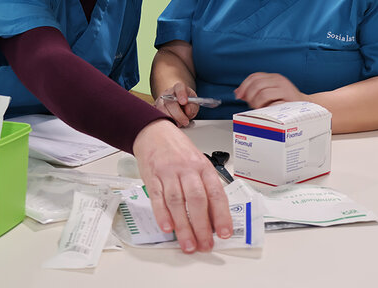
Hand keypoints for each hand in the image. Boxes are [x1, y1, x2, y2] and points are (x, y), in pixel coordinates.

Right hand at [132, 119, 232, 253]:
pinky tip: (167, 228)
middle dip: (202, 226)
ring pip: (177, 202)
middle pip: (196, 200)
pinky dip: (162, 214)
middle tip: (205, 245)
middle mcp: (187, 169)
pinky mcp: (152, 177)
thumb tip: (214, 218)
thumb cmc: (178, 151)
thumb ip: (205, 187)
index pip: (215, 193)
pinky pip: (157, 197)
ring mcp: (168, 173)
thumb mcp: (198, 163)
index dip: (221, 215)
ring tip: (188, 244)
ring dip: (183, 226)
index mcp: (203, 167)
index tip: (225, 233)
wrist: (154, 133)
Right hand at [153, 82, 198, 126]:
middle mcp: (168, 93)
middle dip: (178, 114)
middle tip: (185, 121)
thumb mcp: (195, 103)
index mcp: (179, 88)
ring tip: (180, 123)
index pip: (179, 88)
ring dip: (172, 119)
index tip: (184, 102)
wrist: (178, 102)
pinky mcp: (156, 108)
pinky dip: (165, 121)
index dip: (181, 95)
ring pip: (162, 110)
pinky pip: (158, 115)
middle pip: (170, 102)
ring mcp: (160, 100)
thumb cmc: (187, 103)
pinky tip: (172, 123)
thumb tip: (188, 111)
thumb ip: (193, 106)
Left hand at [234, 72, 307, 107]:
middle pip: (256, 84)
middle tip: (252, 105)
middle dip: (249, 96)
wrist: (306, 108)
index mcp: (272, 77)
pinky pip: (271, 101)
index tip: (238, 96)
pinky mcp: (289, 97)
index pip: (253, 77)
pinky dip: (266, 107)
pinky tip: (268, 110)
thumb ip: (254, 92)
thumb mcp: (269, 94)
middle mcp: (278, 79)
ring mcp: (284, 87)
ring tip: (260, 109)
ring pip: (262, 93)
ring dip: (257, 103)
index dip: (244, 86)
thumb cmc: (285, 103)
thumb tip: (238, 93)